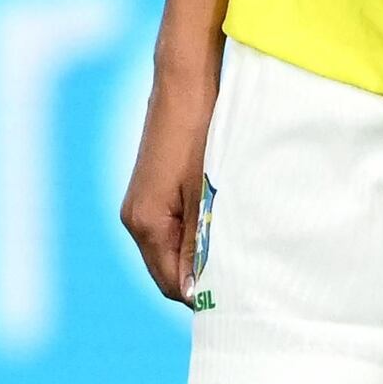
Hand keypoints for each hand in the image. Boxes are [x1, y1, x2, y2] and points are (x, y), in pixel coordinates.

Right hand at [120, 37, 217, 306]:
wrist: (185, 87)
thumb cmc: (199, 135)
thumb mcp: (206, 194)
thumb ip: (199, 243)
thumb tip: (194, 291)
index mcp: (145, 224)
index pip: (171, 283)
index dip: (203, 296)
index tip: (239, 296)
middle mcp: (136, 219)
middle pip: (170, 271)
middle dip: (203, 278)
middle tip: (246, 276)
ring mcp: (142, 205)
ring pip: (173, 250)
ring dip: (202, 256)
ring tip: (240, 251)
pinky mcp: (153, 192)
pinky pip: (174, 229)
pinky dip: (197, 236)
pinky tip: (224, 227)